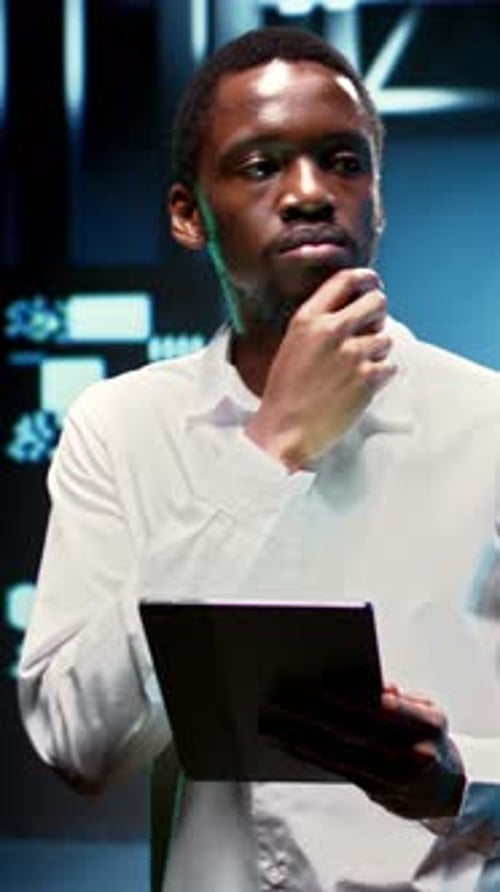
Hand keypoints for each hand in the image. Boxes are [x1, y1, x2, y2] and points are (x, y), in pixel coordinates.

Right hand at [245, 267, 396, 470]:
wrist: (285, 431)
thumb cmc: (286, 392)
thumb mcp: (293, 345)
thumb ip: (320, 324)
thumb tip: (356, 310)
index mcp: (307, 319)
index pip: (345, 279)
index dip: (366, 279)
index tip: (373, 284)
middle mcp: (331, 331)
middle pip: (376, 301)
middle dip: (378, 314)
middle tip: (371, 329)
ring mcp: (351, 354)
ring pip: (386, 338)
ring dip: (378, 353)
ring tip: (356, 370)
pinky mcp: (367, 379)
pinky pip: (391, 366)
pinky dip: (381, 376)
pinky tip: (360, 387)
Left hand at [259, 682, 464, 819]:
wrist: (448, 790)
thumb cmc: (430, 737)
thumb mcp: (428, 709)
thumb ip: (400, 695)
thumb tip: (379, 686)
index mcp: (427, 726)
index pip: (385, 709)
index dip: (353, 699)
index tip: (320, 684)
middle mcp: (412, 755)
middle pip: (354, 731)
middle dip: (315, 713)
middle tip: (282, 697)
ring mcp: (393, 777)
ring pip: (340, 754)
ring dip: (302, 736)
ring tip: (272, 719)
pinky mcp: (374, 790)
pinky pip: (336, 770)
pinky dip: (309, 755)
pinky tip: (286, 742)